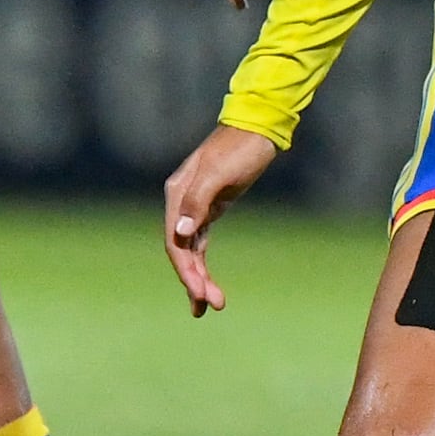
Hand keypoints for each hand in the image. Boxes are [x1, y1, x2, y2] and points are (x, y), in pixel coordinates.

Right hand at [162, 123, 279, 315]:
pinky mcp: (210, 210)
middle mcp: (181, 203)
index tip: (201, 293)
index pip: (176, 242)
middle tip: (214, 306)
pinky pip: (200, 244)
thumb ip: (198, 202)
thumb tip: (181, 233)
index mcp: (178, 194)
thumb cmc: (240, 149)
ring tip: (213, 306)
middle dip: (196, 280)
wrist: (258, 129)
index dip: (187, 270)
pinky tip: (207, 284)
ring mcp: (194, 208)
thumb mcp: (220, 174)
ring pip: (191, 251)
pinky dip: (203, 265)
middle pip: (182, 251)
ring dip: (199, 278)